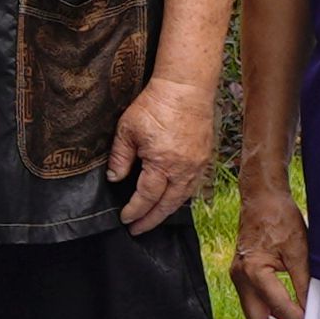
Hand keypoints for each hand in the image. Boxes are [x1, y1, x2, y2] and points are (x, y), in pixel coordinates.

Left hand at [109, 67, 225, 234]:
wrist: (186, 88)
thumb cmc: (155, 105)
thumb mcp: (127, 130)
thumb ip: (120, 157)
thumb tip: (114, 179)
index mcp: (163, 163)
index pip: (147, 197)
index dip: (135, 210)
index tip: (125, 219)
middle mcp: (183, 169)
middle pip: (167, 204)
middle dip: (151, 219)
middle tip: (138, 230)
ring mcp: (197, 165)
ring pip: (182, 197)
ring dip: (167, 211)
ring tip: (153, 219)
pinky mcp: (204, 158)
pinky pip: (192, 185)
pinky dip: (180, 197)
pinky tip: (171, 199)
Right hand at [230, 179, 309, 318]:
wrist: (262, 198)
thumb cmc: (280, 219)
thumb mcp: (300, 251)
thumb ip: (303, 283)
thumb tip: (312, 309)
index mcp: (253, 271)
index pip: (278, 307)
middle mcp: (240, 276)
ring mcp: (238, 275)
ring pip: (253, 312)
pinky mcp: (242, 272)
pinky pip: (253, 300)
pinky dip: (268, 311)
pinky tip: (285, 313)